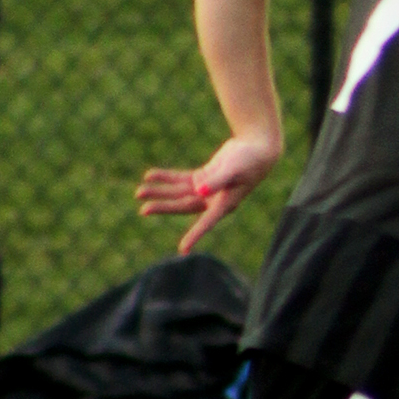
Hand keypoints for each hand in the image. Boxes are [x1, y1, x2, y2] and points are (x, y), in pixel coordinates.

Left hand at [135, 134, 280, 253]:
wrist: (258, 148)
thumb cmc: (249, 160)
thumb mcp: (234, 169)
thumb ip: (217, 180)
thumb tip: (200, 191)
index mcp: (225, 203)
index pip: (207, 222)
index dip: (195, 235)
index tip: (184, 250)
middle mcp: (214, 200)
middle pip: (184, 205)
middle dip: (164, 206)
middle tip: (144, 209)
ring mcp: (207, 190)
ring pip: (179, 193)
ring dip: (161, 192)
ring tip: (139, 191)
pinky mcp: (204, 178)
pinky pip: (181, 180)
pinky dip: (167, 178)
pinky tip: (150, 175)